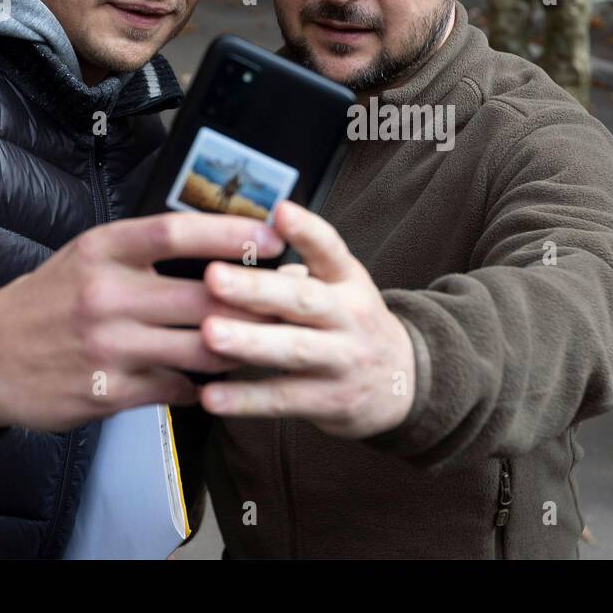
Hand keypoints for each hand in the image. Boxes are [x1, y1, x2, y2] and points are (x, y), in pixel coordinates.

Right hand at [0, 212, 284, 431]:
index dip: (231, 233)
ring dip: (240, 346)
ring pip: (201, 346)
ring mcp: (108, 346)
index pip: (178, 231)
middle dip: (255, 298)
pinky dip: (202, 383)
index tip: (274, 235)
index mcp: (103, 250)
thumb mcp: (88, 255)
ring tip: (266, 340)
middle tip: (291, 297)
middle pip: (202, 294)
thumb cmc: (49, 300)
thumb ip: (145, 249)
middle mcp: (106, 294)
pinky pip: (177, 386)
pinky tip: (216, 379)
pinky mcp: (107, 392)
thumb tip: (219, 241)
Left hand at [198, 201, 416, 439]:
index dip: (306, 230)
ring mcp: (341, 360)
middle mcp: (349, 316)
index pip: (330, 249)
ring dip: (249, 342)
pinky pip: (283, 400)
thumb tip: (238, 244)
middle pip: (305, 300)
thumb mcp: (342, 286)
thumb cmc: (352, 323)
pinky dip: (245, 400)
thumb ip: (298, 270)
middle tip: (214, 277)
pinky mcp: (328, 400)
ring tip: (209, 334)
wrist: (403, 382)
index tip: (280, 212)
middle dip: (257, 289)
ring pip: (293, 350)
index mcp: (348, 280)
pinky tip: (211, 396)